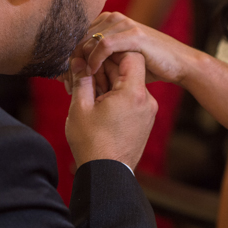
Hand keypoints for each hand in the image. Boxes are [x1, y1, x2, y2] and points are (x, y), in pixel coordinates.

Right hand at [65, 53, 157, 170]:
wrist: (107, 175)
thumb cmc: (92, 143)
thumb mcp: (81, 107)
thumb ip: (81, 79)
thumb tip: (79, 60)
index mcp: (133, 93)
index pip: (130, 54)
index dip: (111, 52)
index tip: (93, 60)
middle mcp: (146, 100)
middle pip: (129, 69)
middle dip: (105, 69)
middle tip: (84, 77)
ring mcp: (148, 112)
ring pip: (129, 84)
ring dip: (109, 83)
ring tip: (88, 94)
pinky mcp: (145, 121)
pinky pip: (132, 99)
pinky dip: (116, 96)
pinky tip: (98, 105)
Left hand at [74, 12, 195, 84]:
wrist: (179, 64)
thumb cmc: (148, 66)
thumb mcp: (117, 62)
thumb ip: (95, 62)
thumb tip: (66, 73)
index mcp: (107, 21)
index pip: (75, 36)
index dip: (67, 58)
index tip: (62, 79)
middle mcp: (113, 18)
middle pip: (78, 38)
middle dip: (70, 63)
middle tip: (66, 84)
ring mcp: (124, 24)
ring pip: (87, 42)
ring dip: (80, 64)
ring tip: (78, 84)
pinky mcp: (133, 34)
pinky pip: (104, 45)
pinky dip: (94, 60)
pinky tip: (92, 74)